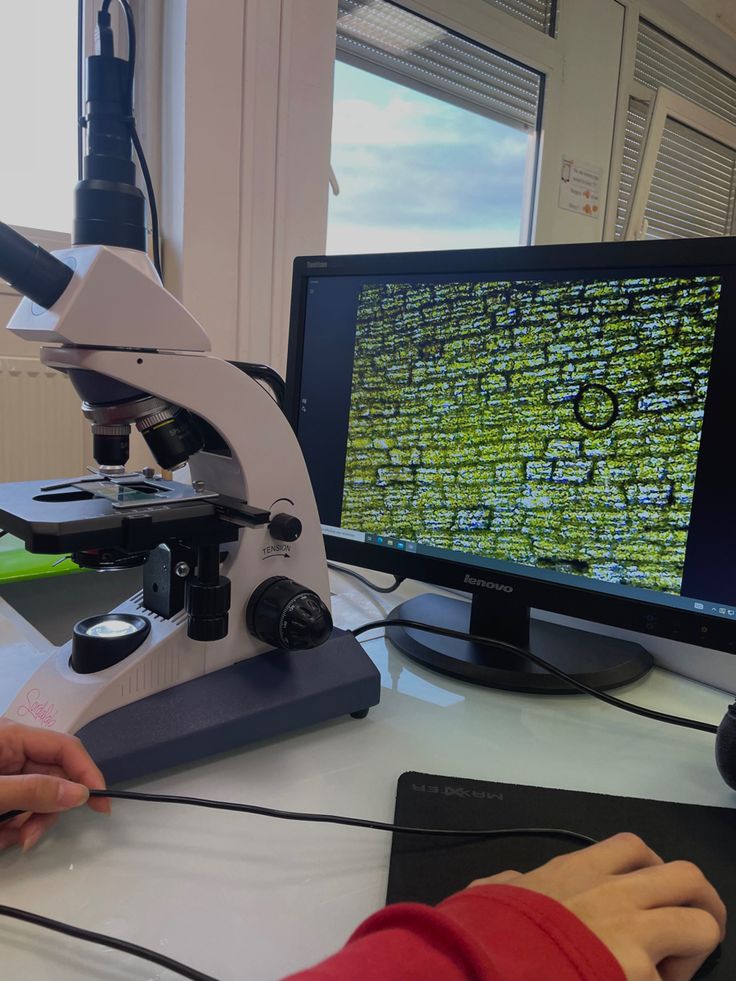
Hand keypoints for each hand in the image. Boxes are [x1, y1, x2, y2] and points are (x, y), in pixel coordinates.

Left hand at [0, 719, 109, 852]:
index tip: (102, 805)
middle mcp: (13, 751)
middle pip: (53, 779)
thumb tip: (80, 794)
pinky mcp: (0, 794)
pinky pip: (19, 811)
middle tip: (28, 838)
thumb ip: (33, 790)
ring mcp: (6, 773)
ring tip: (2, 839)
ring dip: (25, 825)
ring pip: (37, 800)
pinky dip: (11, 829)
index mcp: (12, 736)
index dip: (88, 774)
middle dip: (44, 812)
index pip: (66, 748)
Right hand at [469, 832, 725, 980]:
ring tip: (667, 972)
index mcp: (576, 871)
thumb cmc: (488, 932)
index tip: (645, 896)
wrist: (486, 965)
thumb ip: (513, 883)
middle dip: (699, 902)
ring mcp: (633, 935)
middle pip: (686, 876)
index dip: (652, 869)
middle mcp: (614, 894)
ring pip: (703, 924)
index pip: (633, 848)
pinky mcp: (641, 975)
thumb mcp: (493, 893)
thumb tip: (513, 880)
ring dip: (693, 950)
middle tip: (686, 932)